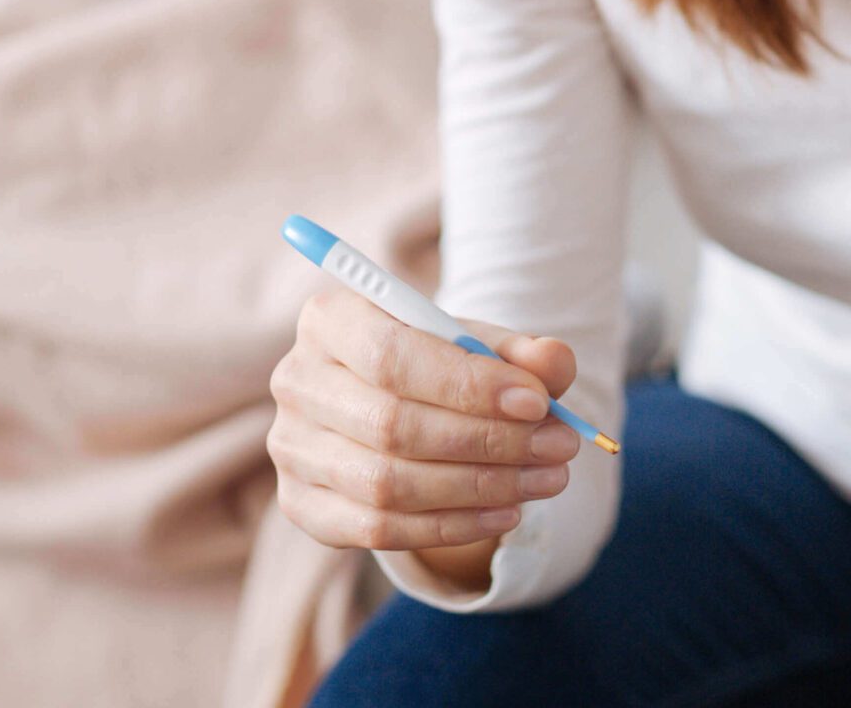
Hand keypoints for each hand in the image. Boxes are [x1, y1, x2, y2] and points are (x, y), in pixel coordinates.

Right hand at [267, 289, 581, 582]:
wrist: (397, 407)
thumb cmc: (439, 366)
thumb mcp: (481, 347)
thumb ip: (521, 351)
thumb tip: (552, 364)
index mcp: (328, 319)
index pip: (391, 355)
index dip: (466, 384)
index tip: (538, 402)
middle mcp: (296, 380)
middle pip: (391, 424)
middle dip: (488, 441)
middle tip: (559, 448)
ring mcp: (291, 448)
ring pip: (387, 484)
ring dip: (479, 488)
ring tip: (547, 480)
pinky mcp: (301, 504)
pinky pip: (378, 530)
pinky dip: (451, 527)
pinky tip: (506, 513)